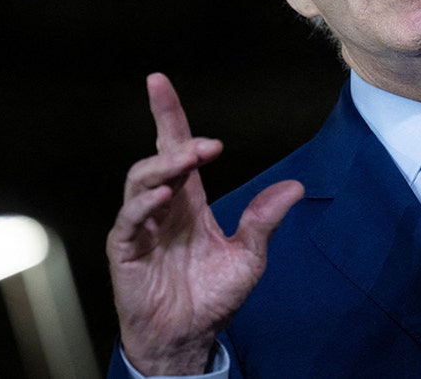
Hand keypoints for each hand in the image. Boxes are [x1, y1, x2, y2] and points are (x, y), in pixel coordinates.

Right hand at [106, 73, 303, 374]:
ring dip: (164, 167)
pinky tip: (165, 195)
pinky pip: (130, 219)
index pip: (174, 149)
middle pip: (157, 158)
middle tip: (207, 145)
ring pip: (140, 181)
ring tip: (188, 160)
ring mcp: (140, 226)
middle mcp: (161, 206)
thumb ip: (264, 221)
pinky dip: (144, 204)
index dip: (167, 116)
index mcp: (187, 201)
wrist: (188, 338)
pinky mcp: (126, 249)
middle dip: (175, 141)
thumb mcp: (248, 256)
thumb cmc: (212, 298)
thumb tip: (295, 187)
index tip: (159, 83)